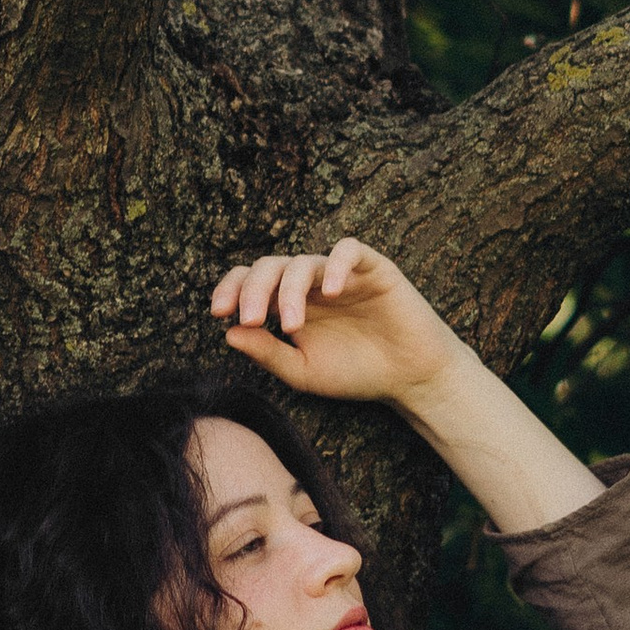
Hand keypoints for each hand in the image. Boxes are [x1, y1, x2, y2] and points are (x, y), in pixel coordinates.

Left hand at [209, 237, 467, 411]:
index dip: (231, 289)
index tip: (219, 313)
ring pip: (303, 262)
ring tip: (292, 325)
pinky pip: (350, 251)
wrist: (410, 378)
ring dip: (289, 290)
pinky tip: (328, 291)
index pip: (250, 281)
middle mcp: (310, 284)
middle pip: (270, 267)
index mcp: (288, 303)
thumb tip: (228, 333)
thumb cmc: (356, 373)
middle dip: (253, 290)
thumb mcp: (304, 371)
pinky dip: (335, 265)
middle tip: (251, 320)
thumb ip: (268, 354)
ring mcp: (340, 274)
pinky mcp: (374, 269)